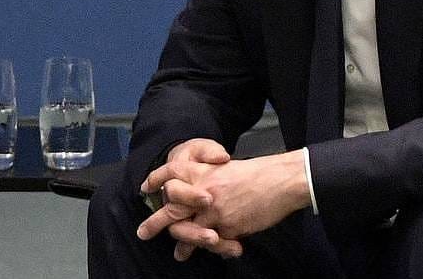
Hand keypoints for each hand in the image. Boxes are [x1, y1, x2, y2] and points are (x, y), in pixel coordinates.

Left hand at [140, 148, 309, 259]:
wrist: (279, 180)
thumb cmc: (254, 174)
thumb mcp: (223, 169)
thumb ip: (205, 181)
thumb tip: (194, 200)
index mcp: (200, 171)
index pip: (170, 173)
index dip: (156, 180)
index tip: (145, 188)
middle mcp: (201, 190)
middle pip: (170, 207)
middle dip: (154, 223)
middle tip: (143, 233)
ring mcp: (212, 209)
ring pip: (187, 230)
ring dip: (182, 244)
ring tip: (178, 254)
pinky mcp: (226, 225)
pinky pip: (212, 242)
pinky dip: (212, 249)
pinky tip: (212, 253)